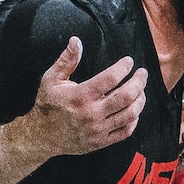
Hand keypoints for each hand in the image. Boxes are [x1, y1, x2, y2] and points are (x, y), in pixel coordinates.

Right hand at [21, 38, 146, 156]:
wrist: (41, 137)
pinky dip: (134, 119)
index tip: (129, 61)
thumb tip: (76, 41)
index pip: (110, 79)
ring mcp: (97, 129)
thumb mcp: (51, 80)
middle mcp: (91, 114)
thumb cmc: (47, 105)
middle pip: (126, 96)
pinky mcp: (100, 142)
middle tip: (142, 73)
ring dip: (140, 99)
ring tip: (141, 90)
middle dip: (139, 82)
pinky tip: (134, 110)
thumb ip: (66, 61)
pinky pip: (125, 131)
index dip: (123, 67)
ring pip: (129, 114)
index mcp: (80, 96)